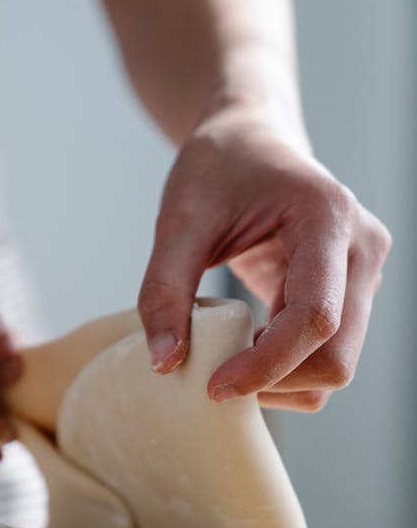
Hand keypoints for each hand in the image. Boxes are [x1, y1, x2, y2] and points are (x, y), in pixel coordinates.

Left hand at [138, 106, 391, 410]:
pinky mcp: (348, 296)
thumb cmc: (218, 168)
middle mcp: (362, 249)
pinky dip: (284, 372)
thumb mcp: (178, 219)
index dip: (266, 364)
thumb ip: (164, 289)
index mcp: (327, 218)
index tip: (214, 385)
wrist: (250, 141)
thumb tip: (164, 363)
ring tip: (228, 362)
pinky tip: (244, 351)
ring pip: (335, 366)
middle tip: (215, 381)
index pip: (315, 317)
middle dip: (275, 382)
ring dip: (281, 383)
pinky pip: (324, 356)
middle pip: (336, 357)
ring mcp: (362, 275)